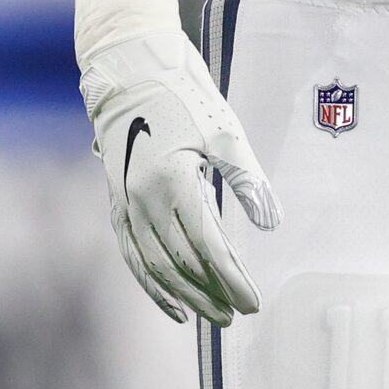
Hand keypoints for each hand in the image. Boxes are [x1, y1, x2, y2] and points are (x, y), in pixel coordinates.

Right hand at [80, 27, 282, 327]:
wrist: (132, 73)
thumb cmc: (185, 98)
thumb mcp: (225, 132)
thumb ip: (247, 180)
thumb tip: (270, 223)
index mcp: (173, 185)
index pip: (208, 249)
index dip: (232, 279)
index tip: (253, 302)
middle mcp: (144, 203)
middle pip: (181, 266)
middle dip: (212, 294)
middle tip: (238, 315)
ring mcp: (126, 206)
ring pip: (156, 268)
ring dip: (185, 296)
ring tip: (213, 315)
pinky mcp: (117, 204)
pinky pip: (133, 256)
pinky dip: (151, 286)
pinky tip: (173, 305)